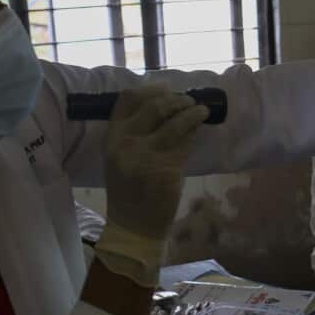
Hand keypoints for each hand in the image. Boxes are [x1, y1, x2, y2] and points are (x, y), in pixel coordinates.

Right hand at [102, 84, 208, 237]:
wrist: (133, 224)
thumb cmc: (129, 188)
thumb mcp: (121, 156)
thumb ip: (135, 131)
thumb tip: (167, 103)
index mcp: (112, 137)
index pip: (128, 99)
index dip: (151, 90)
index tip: (167, 89)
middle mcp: (126, 143)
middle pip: (156, 107)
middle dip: (177, 100)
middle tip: (189, 101)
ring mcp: (146, 157)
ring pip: (176, 123)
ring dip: (193, 113)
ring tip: (202, 111)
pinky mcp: (167, 170)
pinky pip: (186, 144)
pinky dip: (194, 134)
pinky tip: (198, 132)